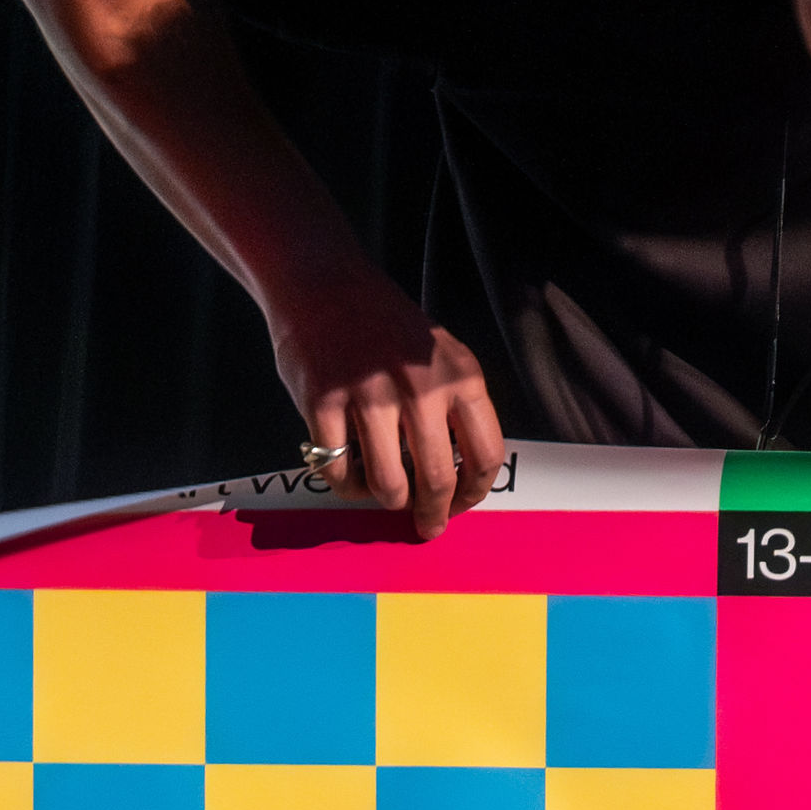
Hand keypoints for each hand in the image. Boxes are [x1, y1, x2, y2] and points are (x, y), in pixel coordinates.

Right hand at [273, 263, 504, 538]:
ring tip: (380, 489)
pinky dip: (344, 483)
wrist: (325, 283)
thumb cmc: (386, 328)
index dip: (474, 494)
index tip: (460, 506)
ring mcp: (371, 393)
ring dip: (386, 499)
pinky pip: (340, 472)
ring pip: (388, 486)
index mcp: (461, 376)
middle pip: (438, 480)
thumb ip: (456, 408)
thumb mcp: (442, 356)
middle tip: (425, 526)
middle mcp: (422, 386)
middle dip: (432, 515)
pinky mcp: (324, 401)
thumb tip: (461, 483)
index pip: (486, 456)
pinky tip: (347, 469)